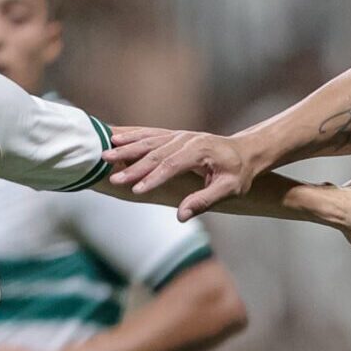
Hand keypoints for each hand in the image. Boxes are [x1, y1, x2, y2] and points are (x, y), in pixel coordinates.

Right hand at [105, 127, 258, 218]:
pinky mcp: (174, 136)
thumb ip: (204, 201)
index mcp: (201, 150)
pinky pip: (150, 135)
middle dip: (134, 166)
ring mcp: (180, 135)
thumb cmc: (238, 174)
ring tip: (105, 156)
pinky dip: (132, 136)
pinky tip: (115, 138)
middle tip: (114, 178)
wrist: (245, 152)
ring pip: (149, 141)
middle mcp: (188, 139)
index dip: (154, 178)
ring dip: (127, 149)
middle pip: (156, 152)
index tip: (137, 190)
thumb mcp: (229, 190)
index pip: (173, 165)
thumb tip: (181, 216)